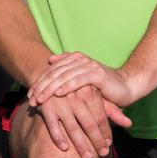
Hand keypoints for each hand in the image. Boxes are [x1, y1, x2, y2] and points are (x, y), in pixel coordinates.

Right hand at [30, 83, 131, 157]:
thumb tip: (129, 123)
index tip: (109, 144)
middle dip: (97, 141)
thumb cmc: (77, 89)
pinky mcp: (46, 107)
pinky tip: (66, 148)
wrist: (49, 75)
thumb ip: (112, 110)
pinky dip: (58, 137)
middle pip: (89, 124)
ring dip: (80, 144)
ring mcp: (60, 102)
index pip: (100, 116)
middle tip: (103, 154)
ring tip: (88, 157)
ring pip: (72, 127)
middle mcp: (75, 96)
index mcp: (89, 91)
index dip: (106, 131)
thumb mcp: (95, 95)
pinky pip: (52, 125)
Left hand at [31, 52, 148, 109]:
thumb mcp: (82, 81)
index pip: (52, 69)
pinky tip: (58, 94)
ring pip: (64, 76)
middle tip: (31, 99)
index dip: (39, 82)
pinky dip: (67, 87)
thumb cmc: (103, 87)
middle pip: (55, 72)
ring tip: (40, 99)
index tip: (29, 95)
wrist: (127, 87)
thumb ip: (66, 71)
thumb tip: (49, 59)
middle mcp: (81, 59)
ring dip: (50, 88)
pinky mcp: (97, 74)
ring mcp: (89, 65)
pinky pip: (78, 80)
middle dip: (41, 86)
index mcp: (75, 59)